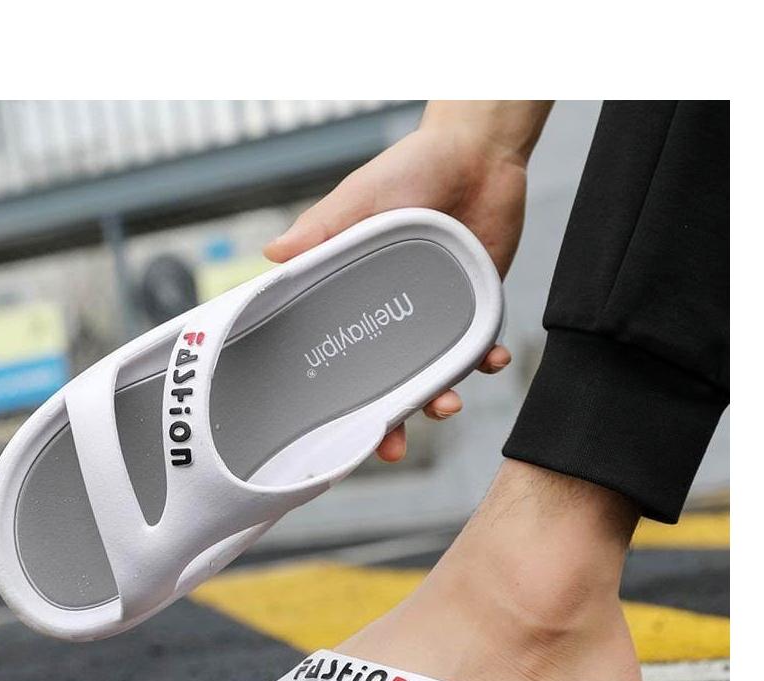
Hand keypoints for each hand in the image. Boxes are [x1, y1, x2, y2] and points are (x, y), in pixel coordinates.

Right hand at [264, 101, 549, 460]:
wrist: (480, 151)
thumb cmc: (412, 167)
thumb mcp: (361, 197)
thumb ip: (323, 228)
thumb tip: (272, 255)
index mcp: (355, 297)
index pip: (340, 357)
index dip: (338, 398)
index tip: (333, 432)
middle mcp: (391, 315)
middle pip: (386, 383)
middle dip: (387, 421)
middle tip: (388, 447)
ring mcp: (434, 316)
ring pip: (432, 376)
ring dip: (438, 400)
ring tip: (446, 406)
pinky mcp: (474, 307)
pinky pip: (478, 348)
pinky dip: (485, 361)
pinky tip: (491, 361)